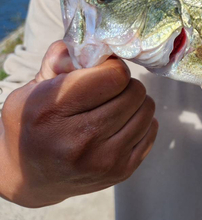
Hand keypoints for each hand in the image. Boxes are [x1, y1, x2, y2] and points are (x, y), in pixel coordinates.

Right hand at [0, 41, 157, 207]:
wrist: (31, 177)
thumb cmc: (33, 124)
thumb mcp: (32, 88)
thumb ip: (61, 59)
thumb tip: (96, 42)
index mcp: (53, 111)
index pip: (114, 75)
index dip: (111, 68)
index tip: (101, 73)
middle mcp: (80, 140)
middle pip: (134, 92)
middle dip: (124, 85)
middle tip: (107, 90)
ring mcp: (104, 160)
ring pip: (147, 110)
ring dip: (135, 103)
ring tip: (114, 107)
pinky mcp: (122, 172)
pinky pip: (151, 130)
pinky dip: (141, 122)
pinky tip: (120, 125)